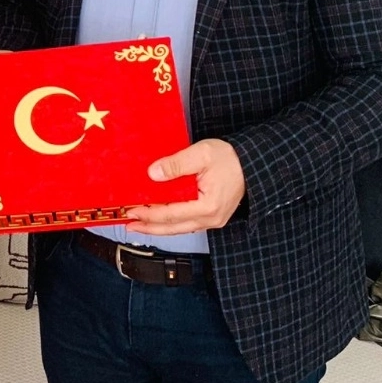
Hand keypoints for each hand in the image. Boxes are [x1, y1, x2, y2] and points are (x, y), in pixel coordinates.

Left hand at [125, 139, 245, 234]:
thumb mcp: (201, 154)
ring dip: (158, 226)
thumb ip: (175, 164)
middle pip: (173, 227)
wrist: (252, 163)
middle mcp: (211, 218)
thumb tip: (153, 174)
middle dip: (149, 227)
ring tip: (139, 224)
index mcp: (207, 206)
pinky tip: (160, 218)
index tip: (131, 211)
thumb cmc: (231, 159)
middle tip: (128, 224)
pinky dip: (171, 222)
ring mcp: (212, 220)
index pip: (171, 214)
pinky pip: (187, 223)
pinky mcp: (212, 216)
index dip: (149, 214)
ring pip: (180, 228)